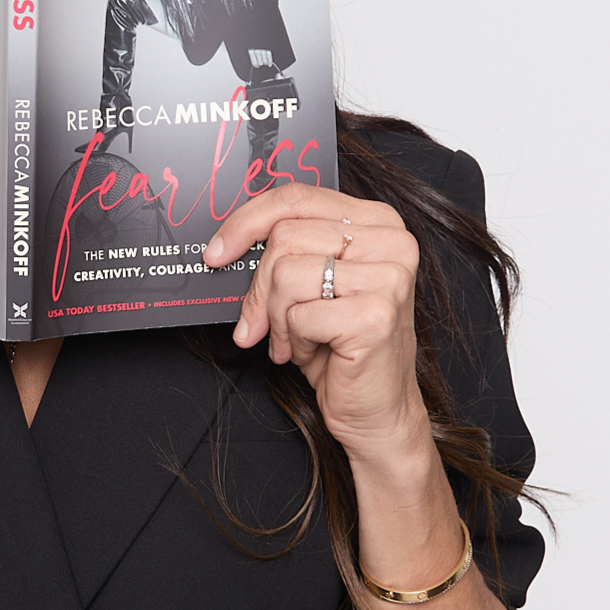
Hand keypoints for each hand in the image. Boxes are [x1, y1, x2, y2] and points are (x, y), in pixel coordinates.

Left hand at [204, 187, 428, 464]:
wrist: (378, 412)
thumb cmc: (342, 349)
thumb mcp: (313, 287)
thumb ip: (287, 252)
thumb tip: (225, 245)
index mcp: (379, 222)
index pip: (298, 197)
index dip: (246, 221)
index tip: (216, 253)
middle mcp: (393, 243)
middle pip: (285, 236)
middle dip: (259, 288)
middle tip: (257, 325)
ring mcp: (389, 278)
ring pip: (286, 274)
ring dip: (277, 319)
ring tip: (295, 341)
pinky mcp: (375, 316)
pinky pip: (298, 315)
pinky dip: (293, 342)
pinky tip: (314, 355)